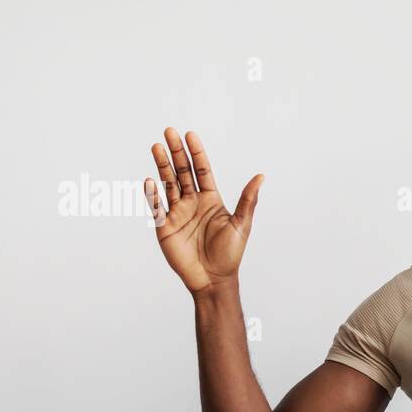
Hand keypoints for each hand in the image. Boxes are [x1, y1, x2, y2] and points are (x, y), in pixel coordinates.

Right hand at [145, 128, 262, 294]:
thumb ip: (248, 200)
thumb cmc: (230, 254)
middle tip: (169, 132)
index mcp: (211, 200)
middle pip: (182, 172)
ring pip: (168, 184)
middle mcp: (192, 203)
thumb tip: (261, 176)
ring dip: (162, 166)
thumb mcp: (242, 224)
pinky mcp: (164, 227)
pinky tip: (149, 180)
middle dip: (176, 152)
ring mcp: (177, 213)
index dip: (196, 153)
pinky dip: (152, 194)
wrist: (213, 279)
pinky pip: (156, 207)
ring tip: (157, 146)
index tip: (190, 135)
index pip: (202, 171)